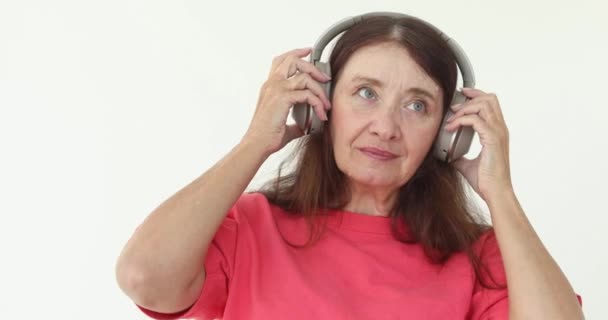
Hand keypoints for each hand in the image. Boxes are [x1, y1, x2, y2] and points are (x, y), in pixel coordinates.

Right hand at [242, 47, 331, 155]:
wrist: (257, 145)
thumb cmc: (267, 137)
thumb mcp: (285, 125)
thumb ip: (297, 121)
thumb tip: (308, 124)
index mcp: (270, 87)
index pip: (281, 61)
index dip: (296, 53)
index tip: (308, 51)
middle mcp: (272, 84)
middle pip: (293, 60)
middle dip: (312, 66)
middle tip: (325, 77)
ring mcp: (276, 89)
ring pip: (304, 76)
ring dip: (320, 89)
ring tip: (326, 104)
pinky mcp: (282, 98)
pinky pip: (307, 94)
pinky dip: (318, 103)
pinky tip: (321, 114)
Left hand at [444, 87, 512, 201]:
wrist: (495, 192)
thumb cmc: (486, 181)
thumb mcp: (467, 164)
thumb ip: (459, 156)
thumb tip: (446, 154)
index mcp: (497, 132)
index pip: (491, 103)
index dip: (477, 95)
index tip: (462, 95)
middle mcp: (500, 129)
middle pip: (490, 98)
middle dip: (470, 96)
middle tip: (453, 105)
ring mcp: (498, 133)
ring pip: (484, 104)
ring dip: (464, 108)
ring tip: (451, 117)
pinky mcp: (492, 139)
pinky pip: (475, 120)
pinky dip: (461, 120)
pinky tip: (451, 127)